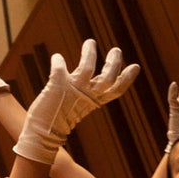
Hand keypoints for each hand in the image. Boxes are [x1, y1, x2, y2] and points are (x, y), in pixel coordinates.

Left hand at [15, 40, 139, 164]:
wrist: (42, 135)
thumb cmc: (59, 119)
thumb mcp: (79, 105)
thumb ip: (86, 89)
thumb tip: (87, 71)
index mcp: (94, 101)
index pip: (116, 90)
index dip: (127, 78)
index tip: (136, 66)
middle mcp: (86, 95)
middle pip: (107, 78)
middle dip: (114, 63)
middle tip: (116, 50)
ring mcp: (72, 90)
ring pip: (86, 68)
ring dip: (89, 54)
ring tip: (90, 42)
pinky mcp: (56, 86)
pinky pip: (60, 69)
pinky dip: (58, 61)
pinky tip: (56, 57)